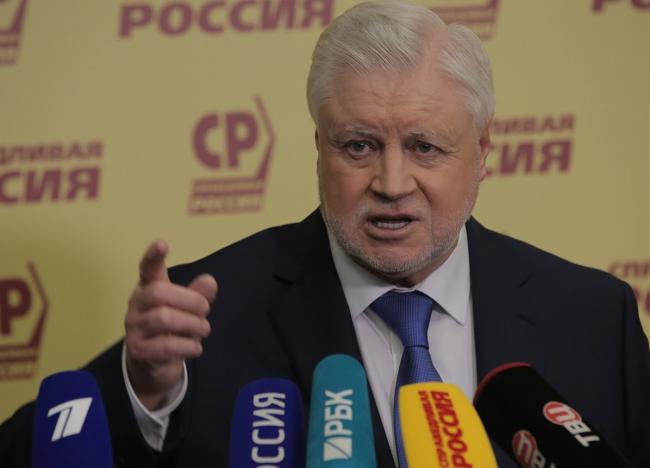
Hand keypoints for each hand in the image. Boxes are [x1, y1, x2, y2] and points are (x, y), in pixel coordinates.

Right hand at [124, 240, 216, 409]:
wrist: (153, 364)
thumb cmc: (172, 328)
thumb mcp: (187, 310)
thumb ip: (198, 295)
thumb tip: (210, 281)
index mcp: (148, 288)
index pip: (147, 269)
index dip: (153, 256)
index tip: (162, 243)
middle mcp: (137, 305)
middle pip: (159, 293)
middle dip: (189, 300)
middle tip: (205, 310)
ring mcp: (134, 328)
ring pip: (163, 319)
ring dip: (192, 324)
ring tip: (204, 329)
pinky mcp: (138, 350)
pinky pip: (165, 346)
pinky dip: (187, 347)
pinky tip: (196, 348)